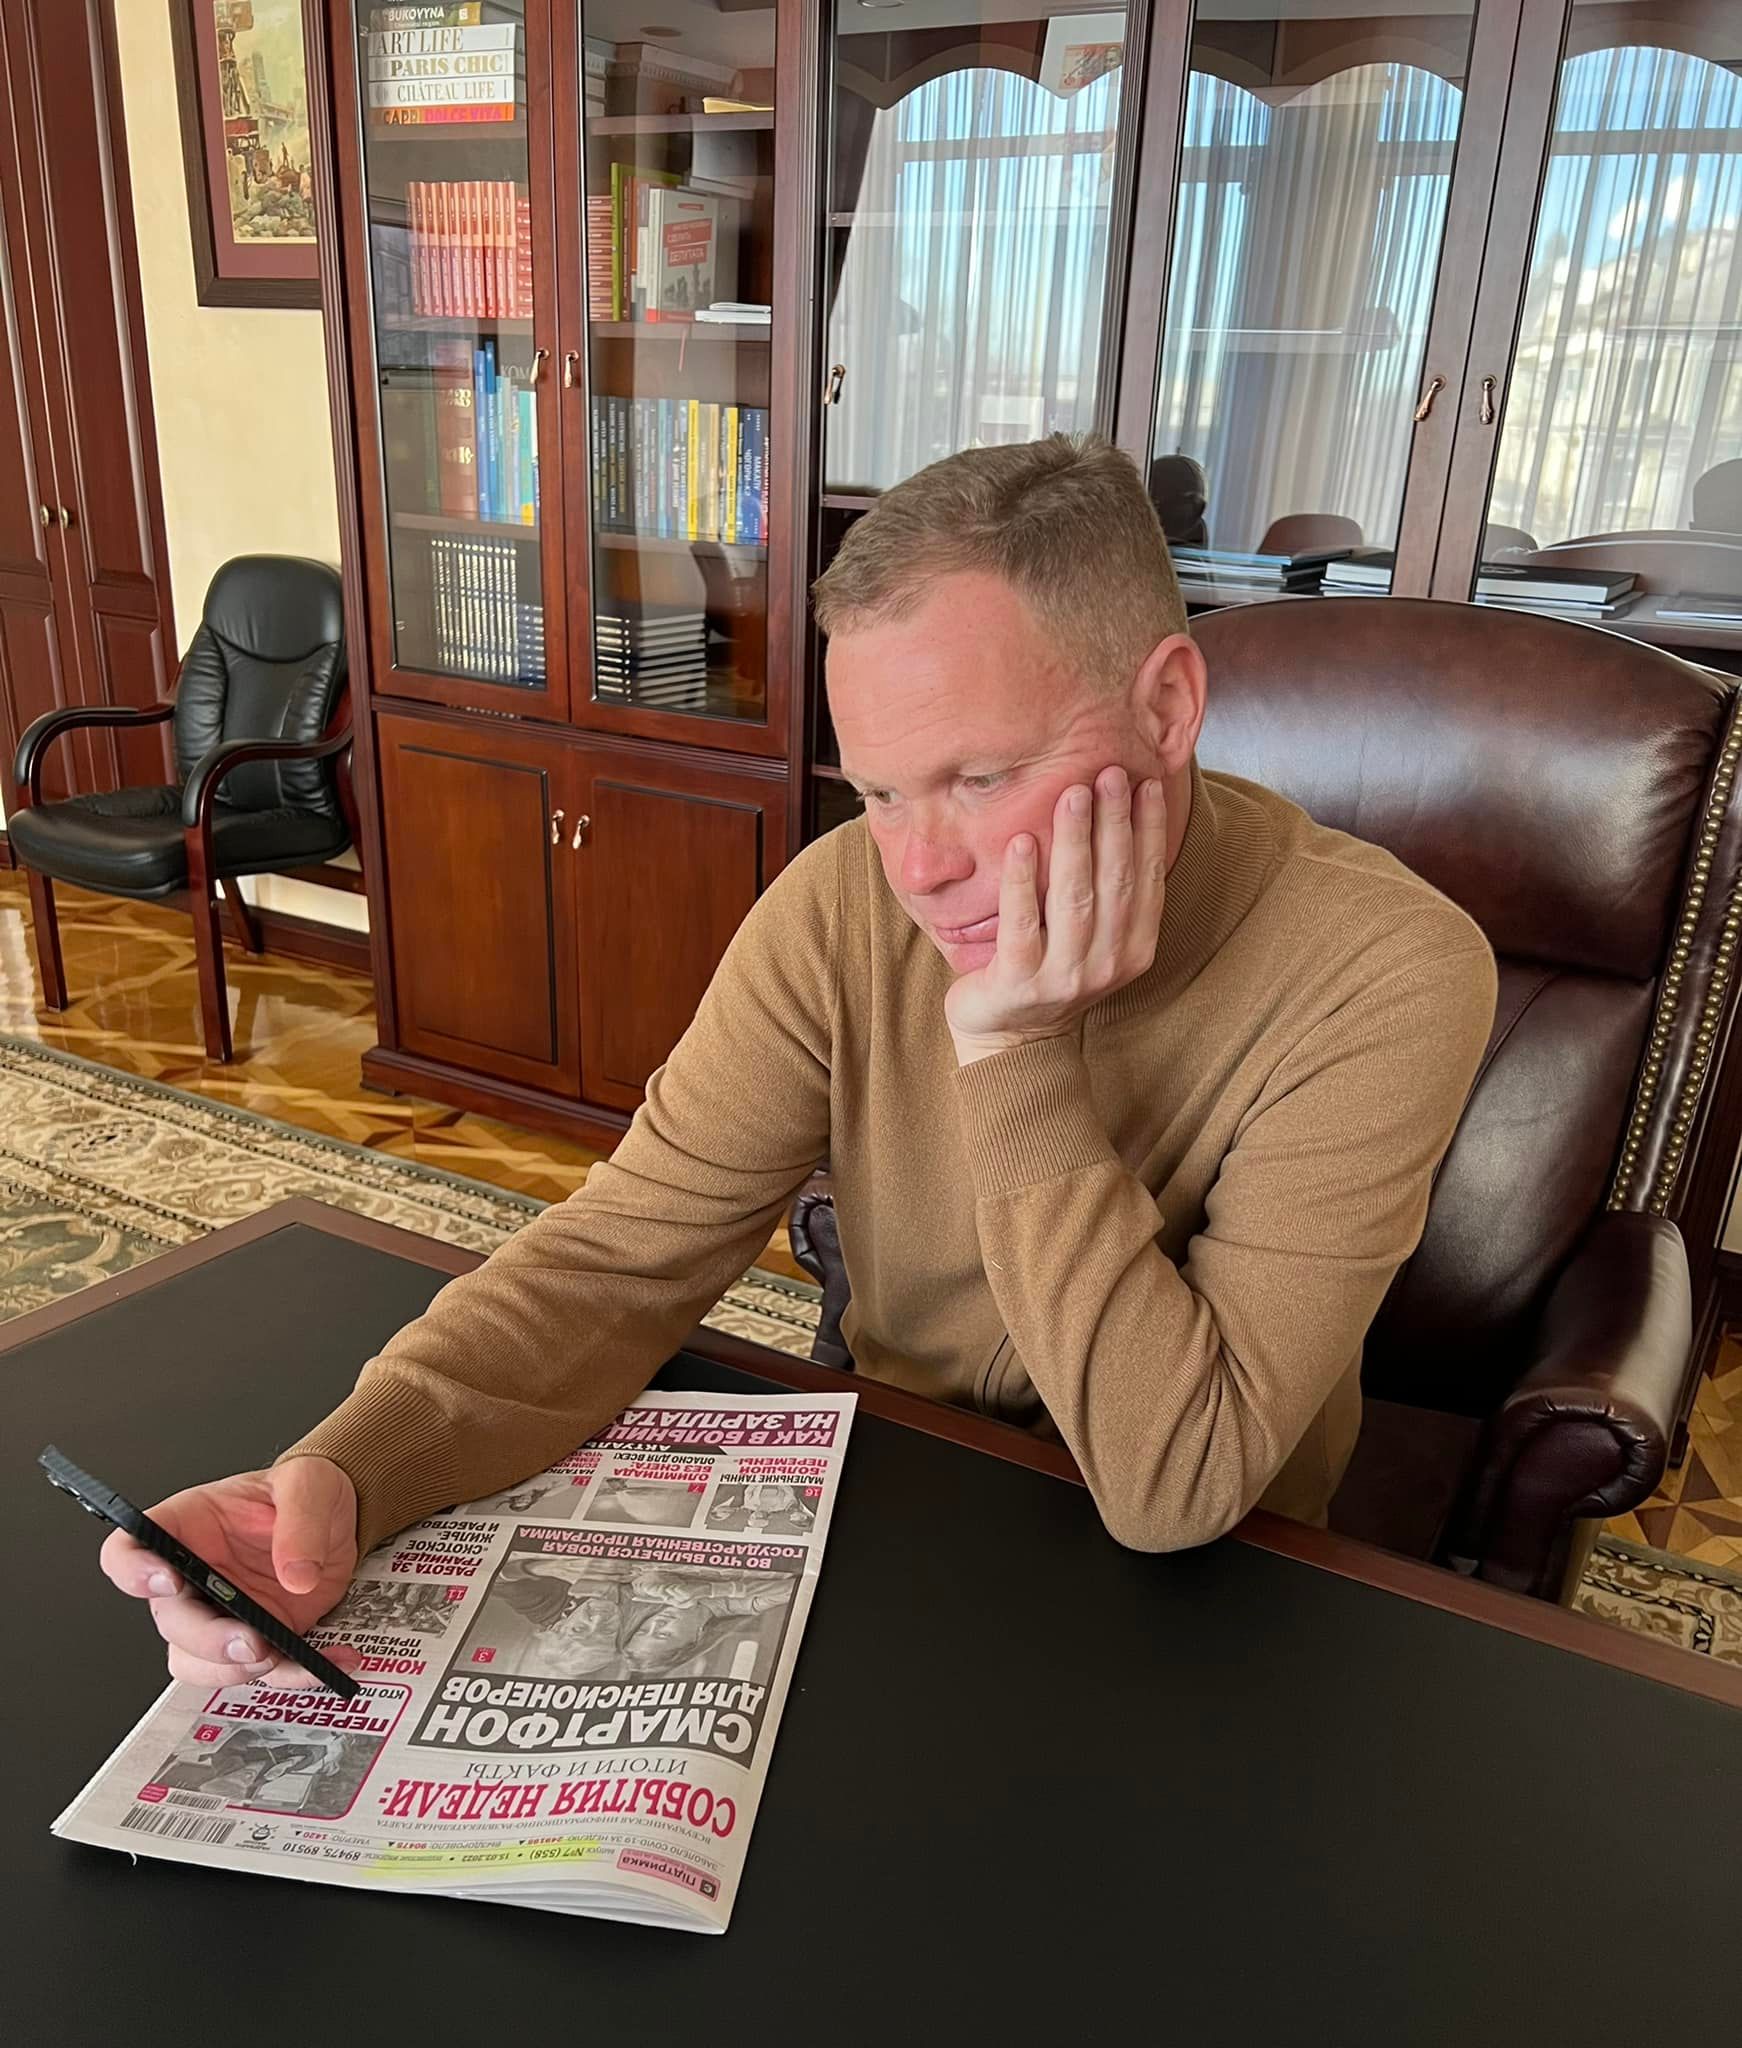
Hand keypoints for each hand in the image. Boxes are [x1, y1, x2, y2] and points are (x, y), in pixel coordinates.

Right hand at [99, 1456, 359, 1689]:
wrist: (337, 1519)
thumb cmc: (305, 1491)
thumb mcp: (309, 1484)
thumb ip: (301, 1520)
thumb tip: (297, 1573)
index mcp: (188, 1527)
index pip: (129, 1550)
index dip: (133, 1570)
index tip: (166, 1580)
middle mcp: (194, 1577)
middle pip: (171, 1621)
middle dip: (206, 1640)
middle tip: (251, 1641)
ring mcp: (221, 1614)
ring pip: (198, 1662)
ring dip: (234, 1669)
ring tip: (280, 1655)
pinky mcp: (258, 1638)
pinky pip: (261, 1672)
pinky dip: (295, 1675)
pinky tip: (329, 1659)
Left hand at [945, 766, 1167, 1062]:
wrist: (1011, 1041)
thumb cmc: (1052, 972)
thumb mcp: (1096, 939)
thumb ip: (1110, 893)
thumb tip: (1119, 812)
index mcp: (1134, 949)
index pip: (1146, 879)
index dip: (1149, 830)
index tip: (1146, 782)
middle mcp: (1107, 963)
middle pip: (1115, 882)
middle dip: (1115, 823)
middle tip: (1110, 772)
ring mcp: (1063, 976)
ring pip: (1075, 898)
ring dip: (1075, 842)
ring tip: (1072, 794)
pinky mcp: (1018, 982)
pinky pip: (1021, 924)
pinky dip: (1022, 881)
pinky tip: (1020, 842)